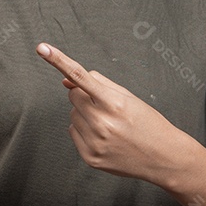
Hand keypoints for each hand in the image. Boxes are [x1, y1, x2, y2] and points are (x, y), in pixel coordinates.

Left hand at [35, 42, 188, 183]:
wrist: (163, 157)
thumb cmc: (148, 123)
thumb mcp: (129, 97)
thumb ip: (98, 83)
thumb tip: (66, 80)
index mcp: (114, 103)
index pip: (80, 76)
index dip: (58, 60)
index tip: (42, 48)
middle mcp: (102, 123)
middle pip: (73, 95)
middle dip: (84, 95)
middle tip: (105, 106)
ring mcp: (95, 142)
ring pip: (72, 114)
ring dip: (85, 114)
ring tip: (109, 124)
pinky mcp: (90, 157)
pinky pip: (73, 132)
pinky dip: (84, 130)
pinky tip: (104, 136)